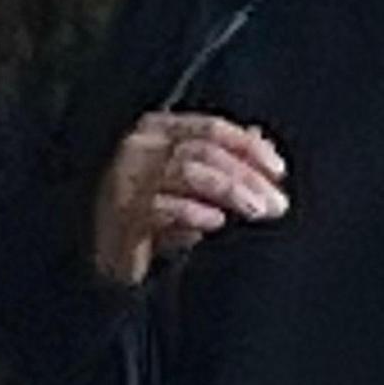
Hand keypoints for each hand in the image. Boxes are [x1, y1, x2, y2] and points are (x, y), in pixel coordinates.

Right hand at [92, 112, 288, 287]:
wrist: (105, 257)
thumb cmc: (151, 215)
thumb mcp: (189, 183)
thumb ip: (220, 159)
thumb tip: (260, 139)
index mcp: (156, 130)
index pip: (211, 128)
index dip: (248, 147)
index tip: (278, 170)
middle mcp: (139, 148)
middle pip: (204, 151)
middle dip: (246, 176)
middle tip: (276, 203)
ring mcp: (127, 179)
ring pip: (189, 172)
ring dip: (230, 191)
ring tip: (256, 211)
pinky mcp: (123, 213)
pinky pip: (164, 206)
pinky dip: (195, 212)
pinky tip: (217, 222)